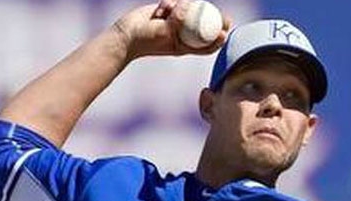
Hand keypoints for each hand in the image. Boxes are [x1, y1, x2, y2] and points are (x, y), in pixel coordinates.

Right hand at [113, 0, 231, 60]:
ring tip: (170, 9)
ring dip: (182, 7)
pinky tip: (161, 8)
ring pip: (189, 11)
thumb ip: (178, 21)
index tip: (225, 32)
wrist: (125, 35)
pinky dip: (170, 3)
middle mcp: (182, 34)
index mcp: (184, 46)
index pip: (206, 46)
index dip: (218, 40)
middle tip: (224, 16)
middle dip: (214, 19)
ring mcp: (175, 23)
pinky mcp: (167, 12)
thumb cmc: (145, 40)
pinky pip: (175, 3)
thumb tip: (191, 7)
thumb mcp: (164, 32)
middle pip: (203, 26)